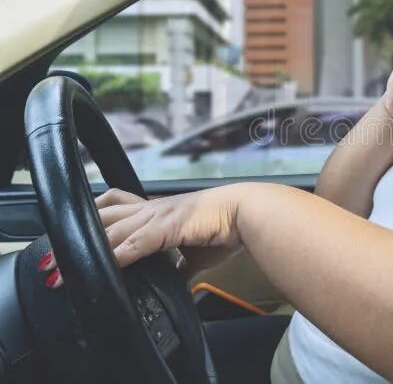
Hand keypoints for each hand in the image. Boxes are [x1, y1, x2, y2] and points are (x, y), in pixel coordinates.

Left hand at [37, 186, 244, 287]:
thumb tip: (178, 279)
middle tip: (51, 257)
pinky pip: (133, 243)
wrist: (245, 213)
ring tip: (61, 268)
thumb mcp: (198, 252)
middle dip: (74, 236)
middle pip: (101, 216)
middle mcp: (152, 209)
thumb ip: (183, 265)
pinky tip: (102, 267)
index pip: (115, 209)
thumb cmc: (227, 226)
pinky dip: (115, 256)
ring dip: (84, 249)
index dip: (92, 221)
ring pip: (110, 229)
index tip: (73, 239)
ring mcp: (156, 215)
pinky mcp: (165, 227)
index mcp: (159, 212)